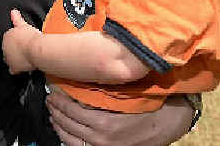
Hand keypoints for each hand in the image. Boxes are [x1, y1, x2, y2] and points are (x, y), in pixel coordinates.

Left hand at [2, 9, 40, 73]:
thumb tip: (13, 11)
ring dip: (14, 60)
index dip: (15, 43)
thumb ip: (17, 19)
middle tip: (24, 51)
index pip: (8, 41)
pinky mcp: (13, 66)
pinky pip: (12, 70)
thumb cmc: (32, 36)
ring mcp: (8, 57)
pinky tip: (21, 70)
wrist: (36, 48)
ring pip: (9, 60)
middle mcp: (4, 47)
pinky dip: (16, 70)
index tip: (22, 43)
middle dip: (13, 51)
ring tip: (24, 59)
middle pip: (7, 50)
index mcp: (6, 37)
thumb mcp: (24, 25)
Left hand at [46, 86, 192, 145]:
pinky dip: (68, 139)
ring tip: (53, 115)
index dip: (59, 101)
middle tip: (49, 101)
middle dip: (55, 112)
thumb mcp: (124, 95)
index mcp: (104, 123)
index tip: (52, 93)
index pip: (71, 111)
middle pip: (68, 125)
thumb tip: (78, 80)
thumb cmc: (148, 104)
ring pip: (71, 139)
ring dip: (59, 126)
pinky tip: (64, 130)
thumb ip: (101, 92)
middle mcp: (101, 139)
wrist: (169, 123)